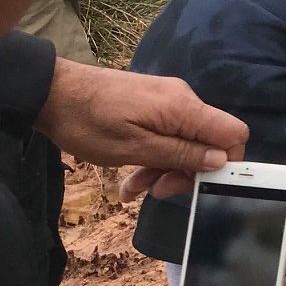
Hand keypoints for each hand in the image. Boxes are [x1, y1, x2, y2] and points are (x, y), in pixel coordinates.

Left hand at [36, 59, 247, 199]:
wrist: (51, 93)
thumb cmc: (88, 123)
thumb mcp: (133, 148)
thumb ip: (181, 153)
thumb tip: (222, 161)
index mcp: (183, 109)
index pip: (234, 133)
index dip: (227, 163)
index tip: (197, 183)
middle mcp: (183, 100)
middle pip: (209, 142)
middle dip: (186, 172)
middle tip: (155, 191)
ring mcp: (167, 101)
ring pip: (185, 143)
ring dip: (164, 170)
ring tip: (132, 190)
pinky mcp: (152, 104)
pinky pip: (166, 135)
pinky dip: (153, 157)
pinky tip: (129, 178)